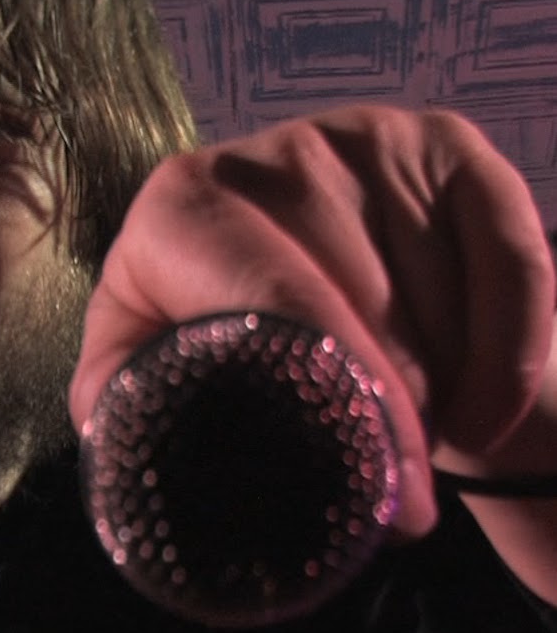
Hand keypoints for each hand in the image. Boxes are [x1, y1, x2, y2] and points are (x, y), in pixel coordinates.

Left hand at [69, 106, 554, 538]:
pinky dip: (516, 349)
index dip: (337, 400)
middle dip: (389, 408)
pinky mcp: (446, 142)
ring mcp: (362, 136)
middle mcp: (271, 154)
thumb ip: (123, 392)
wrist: (326, 295)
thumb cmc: (234, 337)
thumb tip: (117, 430)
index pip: (270, 298)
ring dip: (445, 385)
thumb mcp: (158, 361)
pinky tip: (487, 406)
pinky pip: (514, 257)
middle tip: (390, 471)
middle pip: (361, 305)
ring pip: (437, 293)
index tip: (388, 496)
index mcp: (181, 203)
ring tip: (416, 426)